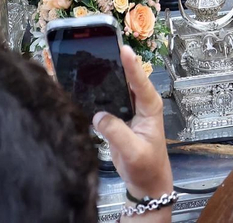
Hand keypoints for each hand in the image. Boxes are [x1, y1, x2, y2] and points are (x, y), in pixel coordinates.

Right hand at [94, 45, 171, 205]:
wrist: (146, 184)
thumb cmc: (147, 168)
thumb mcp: (133, 151)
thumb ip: (117, 133)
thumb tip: (98, 116)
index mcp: (150, 107)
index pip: (140, 81)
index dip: (132, 65)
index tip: (123, 49)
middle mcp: (140, 103)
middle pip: (126, 77)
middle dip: (113, 62)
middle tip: (97, 47)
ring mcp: (127, 109)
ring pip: (114, 87)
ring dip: (102, 76)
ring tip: (85, 61)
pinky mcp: (116, 117)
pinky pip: (106, 101)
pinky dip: (95, 94)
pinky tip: (81, 86)